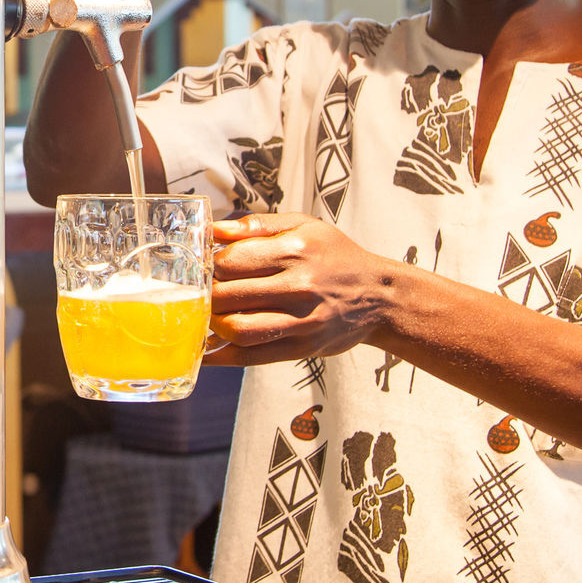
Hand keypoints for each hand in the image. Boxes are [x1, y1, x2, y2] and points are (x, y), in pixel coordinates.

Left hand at [202, 214, 390, 364]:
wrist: (379, 296)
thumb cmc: (335, 256)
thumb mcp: (303, 226)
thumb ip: (256, 225)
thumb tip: (214, 229)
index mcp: (296, 250)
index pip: (232, 261)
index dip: (210, 265)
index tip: (207, 267)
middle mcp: (300, 286)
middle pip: (230, 296)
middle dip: (206, 296)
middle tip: (201, 293)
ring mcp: (302, 321)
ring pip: (238, 330)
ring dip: (213, 325)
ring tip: (211, 315)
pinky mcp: (302, 349)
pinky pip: (252, 357)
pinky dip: (222, 356)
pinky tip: (208, 349)